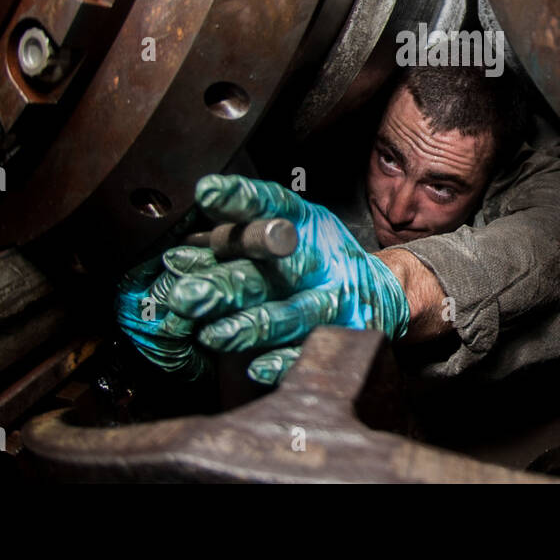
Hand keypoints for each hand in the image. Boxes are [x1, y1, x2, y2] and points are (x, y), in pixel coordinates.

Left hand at [117, 175, 409, 385]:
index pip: (271, 203)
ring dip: (249, 326)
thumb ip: (235, 240)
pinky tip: (255, 367)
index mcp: (304, 224)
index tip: (206, 192)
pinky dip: (284, 360)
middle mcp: (320, 258)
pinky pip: (311, 351)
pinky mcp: (345, 334)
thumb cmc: (318, 260)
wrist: (381, 292)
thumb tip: (178, 255)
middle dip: (227, 282)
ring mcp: (335, 298)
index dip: (240, 197)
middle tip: (186, 294)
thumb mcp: (286, 234)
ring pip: (291, 314)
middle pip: (274, 267)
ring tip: (211, 336)